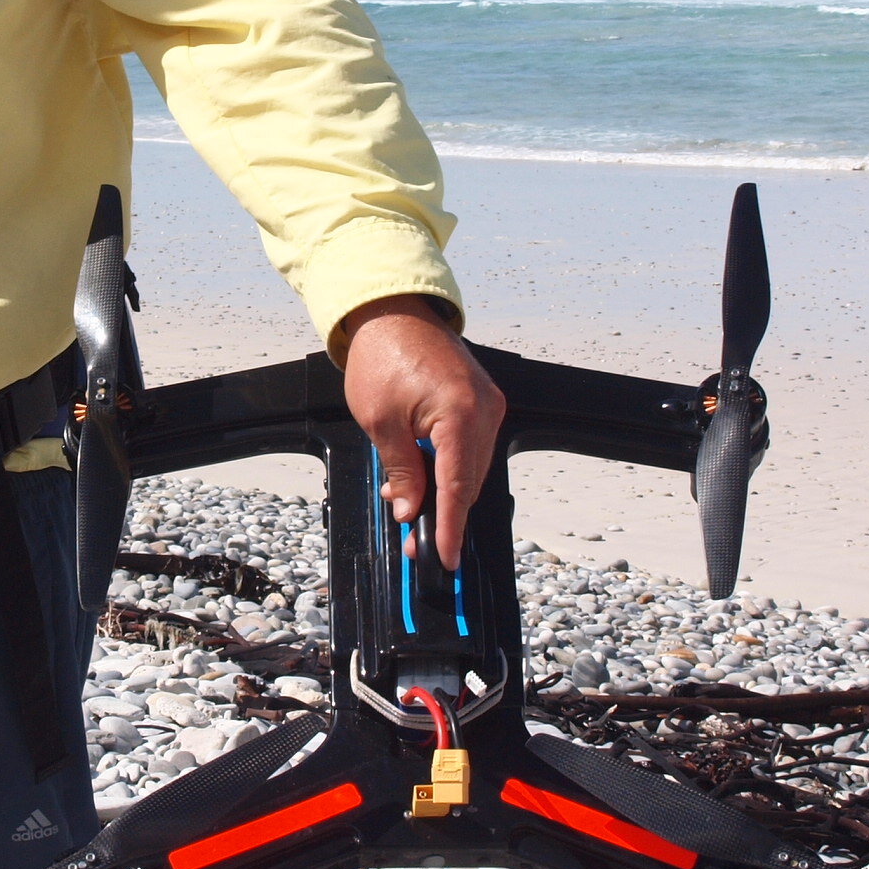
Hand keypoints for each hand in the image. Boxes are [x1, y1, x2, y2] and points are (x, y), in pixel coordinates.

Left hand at [340, 296, 504, 569]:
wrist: (392, 311)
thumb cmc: (382, 357)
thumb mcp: (380, 422)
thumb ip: (400, 471)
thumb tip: (408, 510)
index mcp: (461, 414)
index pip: (458, 488)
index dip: (449, 528)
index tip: (444, 557)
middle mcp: (485, 409)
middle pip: (468, 482)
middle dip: (443, 515)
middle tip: (415, 542)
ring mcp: (488, 403)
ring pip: (471, 468)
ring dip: (445, 492)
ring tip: (409, 507)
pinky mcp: (483, 400)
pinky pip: (471, 447)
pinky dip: (450, 467)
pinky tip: (424, 477)